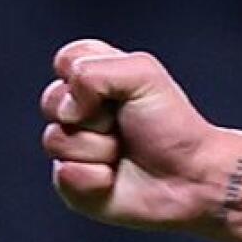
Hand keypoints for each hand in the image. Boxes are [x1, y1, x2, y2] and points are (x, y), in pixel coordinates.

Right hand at [41, 38, 234, 229]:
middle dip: (92, 115)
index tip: (118, 90)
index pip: (67, 60)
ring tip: (121, 152)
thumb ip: (95, 71)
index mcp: (99, 79)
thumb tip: (68, 105)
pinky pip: (63, 175)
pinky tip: (113, 178)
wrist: (190, 177)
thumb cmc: (173, 126)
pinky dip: (94, 178)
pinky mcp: (72, 181)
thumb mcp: (144, 75)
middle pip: (51, 101)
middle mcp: (80, 111)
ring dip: (97, 148)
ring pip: (55, 140)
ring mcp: (74, 147)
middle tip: (122, 123)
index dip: (84, 76)